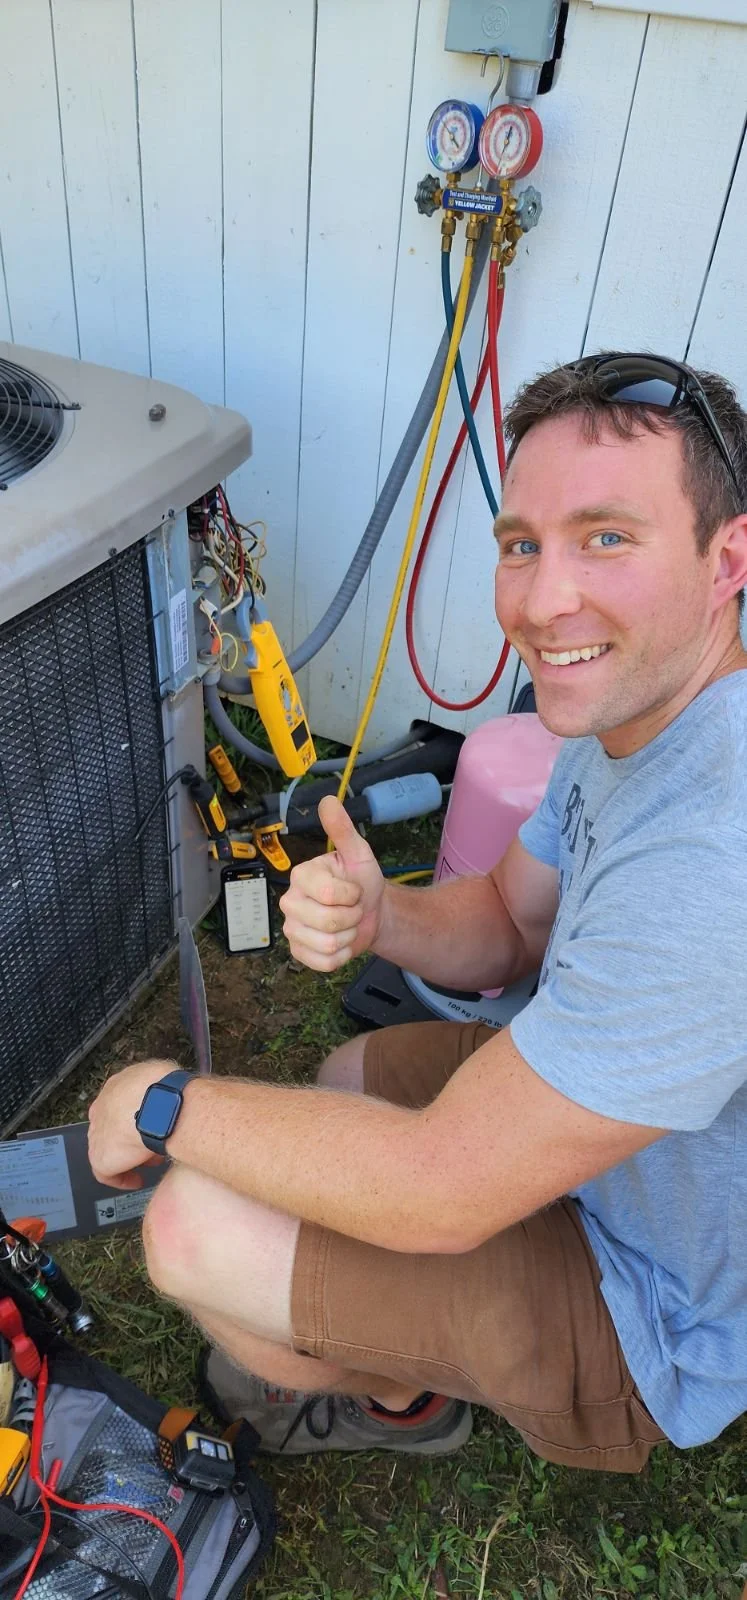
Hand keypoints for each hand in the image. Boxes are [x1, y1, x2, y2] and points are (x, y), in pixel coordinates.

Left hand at [88, 1060, 176, 1189]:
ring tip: (150, 1164)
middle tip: (154, 1145)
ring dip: (130, 1157)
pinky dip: (123, 1178)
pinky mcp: (100, 1156)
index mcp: (116, 1087)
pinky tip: (137, 1180)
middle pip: (115, 1128)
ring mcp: (98, 1132)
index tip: (151, 1126)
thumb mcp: (166, 1078)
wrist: (158, 1106)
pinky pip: (107, 1174)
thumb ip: (161, 1088)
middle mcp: (102, 1108)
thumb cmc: (168, 1090)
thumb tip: (172, 1094)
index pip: (121, 1105)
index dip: (137, 1119)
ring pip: (112, 1149)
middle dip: (134, 1138)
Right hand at [279, 796, 385, 970]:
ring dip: (350, 936)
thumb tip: (329, 800)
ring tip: (348, 924)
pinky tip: (342, 940)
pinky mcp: (298, 952)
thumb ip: (342, 830)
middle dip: (353, 917)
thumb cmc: (362, 881)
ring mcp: (291, 929)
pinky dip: (343, 955)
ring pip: (329, 944)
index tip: (353, 889)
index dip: (352, 895)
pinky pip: (325, 963)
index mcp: (301, 875)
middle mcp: (290, 901)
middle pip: (330, 922)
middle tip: (353, 907)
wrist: (372, 913)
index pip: (329, 894)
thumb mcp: (358, 854)